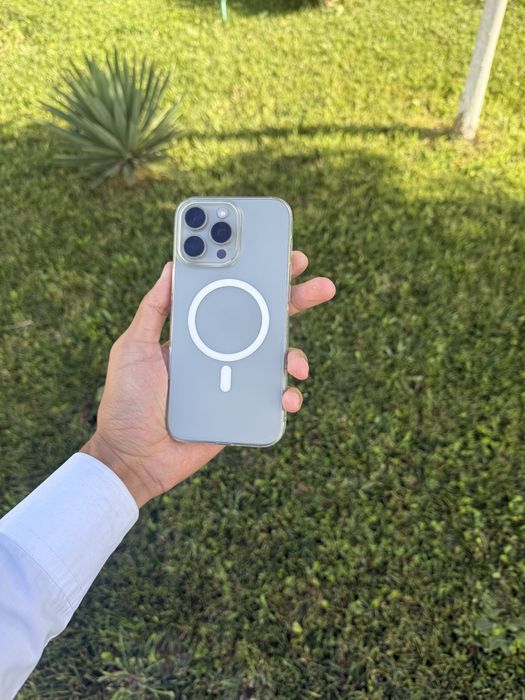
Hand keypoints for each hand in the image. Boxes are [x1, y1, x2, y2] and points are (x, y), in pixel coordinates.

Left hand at [81, 252, 335, 506]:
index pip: (235, 298)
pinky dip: (288, 397)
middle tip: (323, 286)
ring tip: (296, 364)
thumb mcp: (134, 346)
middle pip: (266, 322)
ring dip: (296, 356)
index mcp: (199, 333)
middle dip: (298, 301)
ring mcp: (235, 382)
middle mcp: (222, 353)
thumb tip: (172, 265)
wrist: (132, 457)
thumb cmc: (127, 400)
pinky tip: (286, 397)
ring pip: (277, 361)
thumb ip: (153, 309)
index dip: (261, 279)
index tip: (284, 259)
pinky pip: (274, 400)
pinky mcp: (242, 412)